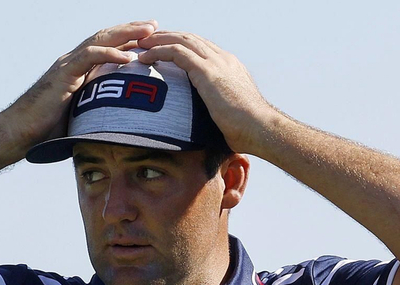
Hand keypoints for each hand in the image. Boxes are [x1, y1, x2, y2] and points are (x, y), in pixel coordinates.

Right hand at [0, 22, 158, 157]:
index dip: (130, 41)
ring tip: (148, 31)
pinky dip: (110, 55)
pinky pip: (89, 57)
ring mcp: (68, 64)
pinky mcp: (63, 73)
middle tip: (156, 25)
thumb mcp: (82, 119)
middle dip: (133, 30)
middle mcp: (75, 61)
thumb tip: (122, 130)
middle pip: (108, 37)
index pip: (109, 48)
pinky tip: (129, 57)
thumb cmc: (47, 131)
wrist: (20, 133)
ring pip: (101, 40)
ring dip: (126, 34)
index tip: (153, 39)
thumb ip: (99, 115)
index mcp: (80, 69)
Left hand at [135, 31, 280, 154]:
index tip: (163, 50)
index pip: (201, 48)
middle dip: (166, 37)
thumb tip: (208, 128)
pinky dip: (158, 51)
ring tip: (139, 46)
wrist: (260, 128)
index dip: (180, 46)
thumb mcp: (230, 116)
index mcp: (230, 67)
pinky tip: (144, 57)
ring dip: (157, 41)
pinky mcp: (207, 70)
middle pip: (189, 38)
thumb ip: (217, 112)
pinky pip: (176, 52)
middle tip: (146, 42)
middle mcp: (223, 59)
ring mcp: (216, 62)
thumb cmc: (249, 132)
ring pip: (180, 40)